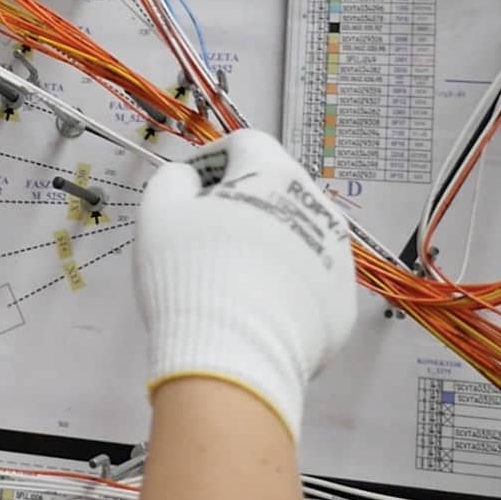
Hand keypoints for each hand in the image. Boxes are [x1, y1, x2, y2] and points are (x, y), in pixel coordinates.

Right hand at [133, 128, 357, 441]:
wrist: (234, 355)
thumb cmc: (192, 271)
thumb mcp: (159, 213)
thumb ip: (173, 180)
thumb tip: (191, 181)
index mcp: (273, 173)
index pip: (245, 143)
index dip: (212, 160)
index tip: (189, 190)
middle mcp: (317, 205)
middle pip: (276, 190)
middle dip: (242, 204)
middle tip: (205, 236)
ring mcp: (337, 256)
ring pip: (298, 236)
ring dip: (268, 244)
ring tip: (231, 278)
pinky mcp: (342, 303)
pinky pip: (309, 283)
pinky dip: (285, 287)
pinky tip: (255, 310)